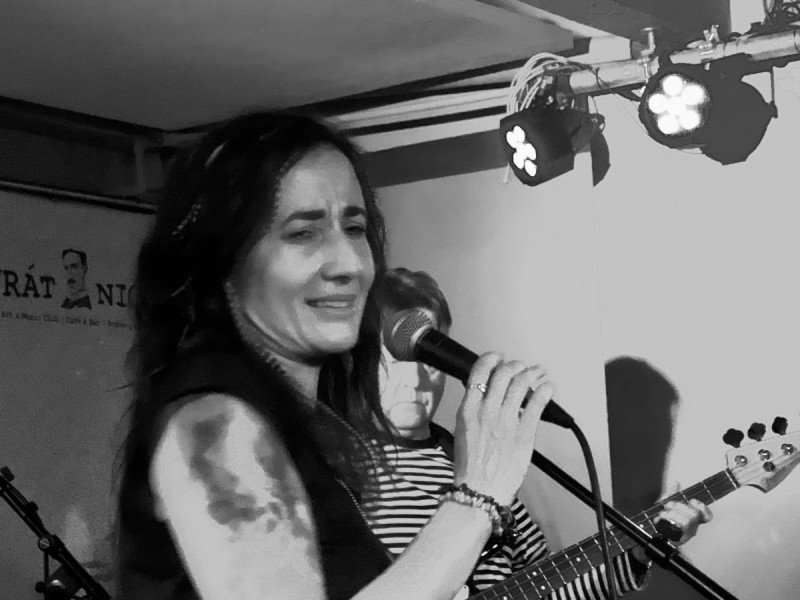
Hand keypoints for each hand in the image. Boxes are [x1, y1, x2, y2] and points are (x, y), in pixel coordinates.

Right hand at [452, 352, 553, 505]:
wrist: (479, 492)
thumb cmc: (469, 468)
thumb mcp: (462, 432)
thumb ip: (473, 411)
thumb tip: (483, 397)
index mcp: (468, 411)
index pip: (479, 373)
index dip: (491, 359)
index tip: (498, 357)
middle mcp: (487, 412)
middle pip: (503, 374)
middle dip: (515, 365)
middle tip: (521, 366)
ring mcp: (506, 422)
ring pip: (521, 385)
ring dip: (532, 374)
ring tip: (538, 373)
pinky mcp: (524, 434)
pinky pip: (536, 406)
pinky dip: (545, 392)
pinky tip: (548, 388)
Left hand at [630, 483, 712, 563]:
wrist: (648, 534)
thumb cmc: (659, 520)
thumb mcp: (664, 504)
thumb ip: (671, 494)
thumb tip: (676, 483)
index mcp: (691, 519)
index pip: (706, 515)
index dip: (702, 507)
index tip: (692, 501)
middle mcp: (691, 528)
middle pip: (694, 515)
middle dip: (679, 506)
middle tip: (668, 506)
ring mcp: (684, 536)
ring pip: (685, 522)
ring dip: (670, 514)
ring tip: (662, 514)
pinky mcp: (675, 541)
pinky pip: (675, 529)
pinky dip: (665, 521)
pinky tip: (659, 520)